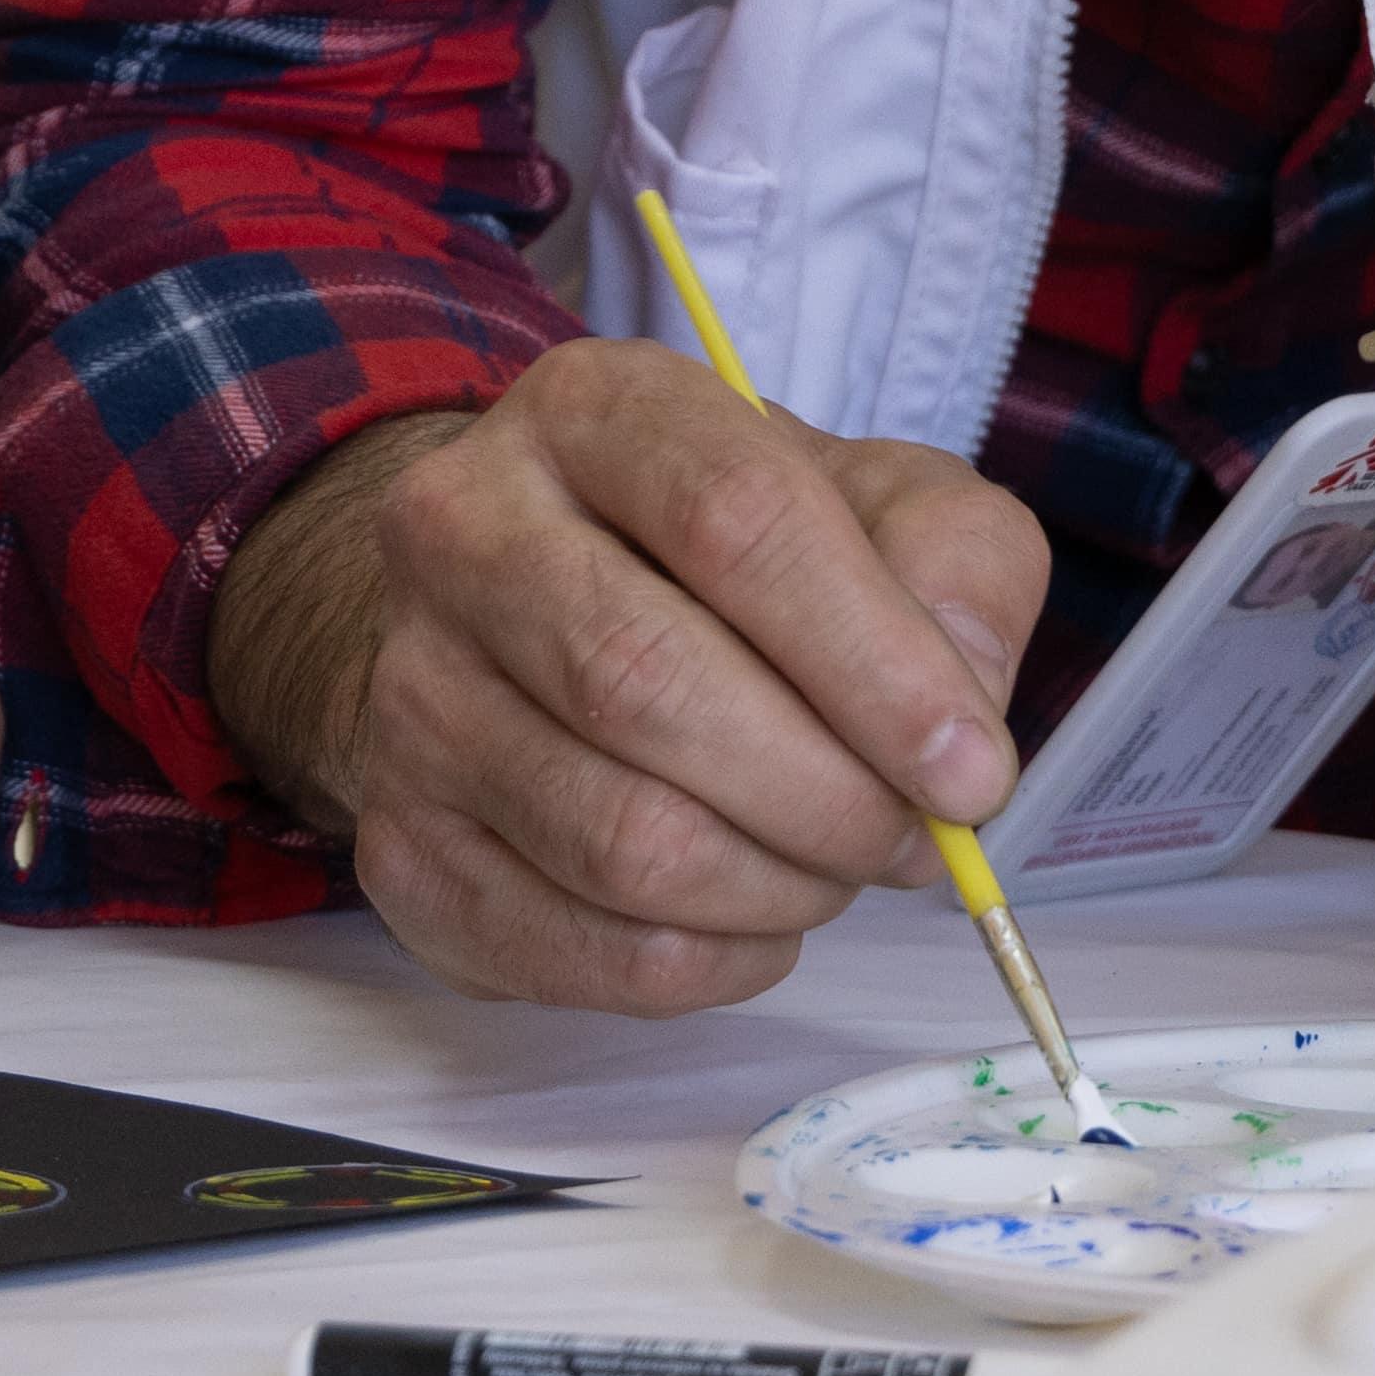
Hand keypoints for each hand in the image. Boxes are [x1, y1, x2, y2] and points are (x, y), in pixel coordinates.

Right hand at [200, 341, 1052, 1015]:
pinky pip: (585, 949)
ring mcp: (411, 693)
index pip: (733, 519)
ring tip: (830, 864)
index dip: (872, 663)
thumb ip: (954, 566)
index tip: (970, 770)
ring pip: (620, 839)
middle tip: (912, 839)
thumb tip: (955, 711)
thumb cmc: (736, 562)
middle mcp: (461, 531)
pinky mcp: (404, 847)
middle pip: (648, 683)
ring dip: (777, 887)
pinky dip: (712, 962)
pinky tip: (752, 915)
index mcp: (592, 413)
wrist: (538, 624)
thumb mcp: (877, 506)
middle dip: (826, 795)